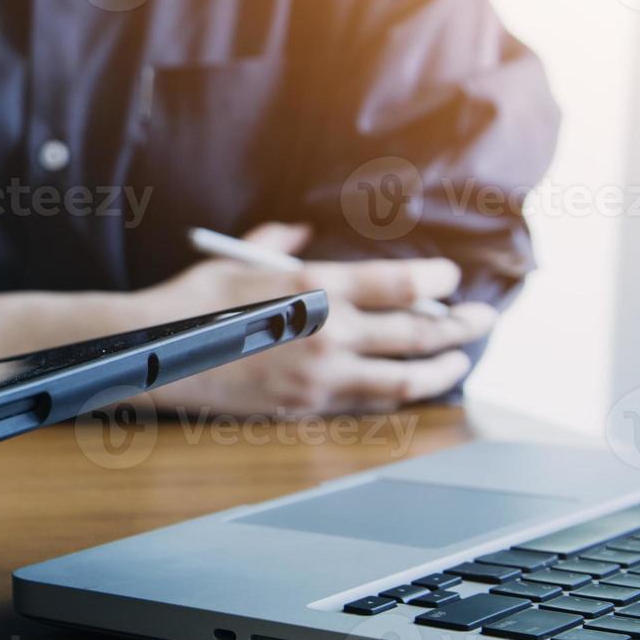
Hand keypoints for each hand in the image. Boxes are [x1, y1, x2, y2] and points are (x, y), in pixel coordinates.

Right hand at [140, 224, 497, 413]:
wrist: (155, 355)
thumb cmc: (191, 302)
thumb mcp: (234, 259)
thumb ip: (276, 243)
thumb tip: (301, 232)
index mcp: (312, 286)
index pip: (400, 283)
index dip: (437, 280)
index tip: (450, 277)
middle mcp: (326, 333)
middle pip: (417, 333)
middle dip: (460, 326)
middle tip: (483, 319)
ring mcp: (320, 376)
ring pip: (405, 379)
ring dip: (442, 369)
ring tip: (459, 360)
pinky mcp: (306, 407)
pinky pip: (368, 403)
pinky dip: (397, 394)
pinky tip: (408, 386)